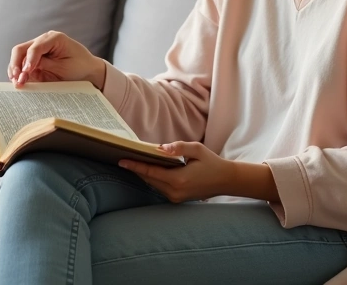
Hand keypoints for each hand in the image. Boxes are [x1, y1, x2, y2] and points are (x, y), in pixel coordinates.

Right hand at [8, 31, 105, 88]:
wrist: (88, 72)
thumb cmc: (80, 66)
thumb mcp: (64, 67)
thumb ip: (45, 65)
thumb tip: (26, 69)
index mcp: (53, 38)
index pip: (35, 47)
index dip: (29, 59)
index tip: (27, 71)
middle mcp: (42, 42)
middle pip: (21, 49)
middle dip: (16, 64)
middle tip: (17, 78)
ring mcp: (36, 52)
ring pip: (18, 58)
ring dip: (15, 70)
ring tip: (17, 83)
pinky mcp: (34, 63)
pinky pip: (21, 67)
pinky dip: (18, 75)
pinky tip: (18, 83)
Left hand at [118, 141, 240, 202]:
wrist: (225, 180)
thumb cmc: (211, 162)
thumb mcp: (197, 149)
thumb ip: (178, 147)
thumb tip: (160, 148)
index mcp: (178, 179)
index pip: (151, 172)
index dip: (135, 166)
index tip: (121, 161)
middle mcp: (175, 191)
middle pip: (149, 179)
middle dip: (136, 168)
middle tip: (123, 157)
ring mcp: (175, 197)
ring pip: (153, 184)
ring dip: (143, 173)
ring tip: (132, 161)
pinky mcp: (177, 199)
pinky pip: (159, 187)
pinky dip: (152, 178)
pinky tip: (148, 169)